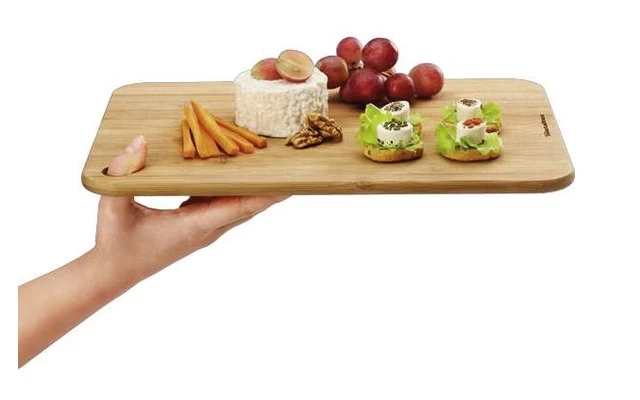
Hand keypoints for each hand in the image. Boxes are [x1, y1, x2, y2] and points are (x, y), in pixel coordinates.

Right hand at [96, 135, 287, 284]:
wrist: (113, 272)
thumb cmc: (114, 243)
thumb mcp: (112, 206)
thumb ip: (123, 174)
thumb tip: (140, 143)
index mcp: (194, 226)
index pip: (238, 208)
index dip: (265, 195)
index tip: (289, 185)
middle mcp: (206, 229)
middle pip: (247, 206)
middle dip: (270, 189)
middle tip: (293, 168)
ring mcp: (204, 230)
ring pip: (239, 207)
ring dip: (257, 189)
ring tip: (275, 167)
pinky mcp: (198, 227)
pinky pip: (225, 206)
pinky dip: (238, 192)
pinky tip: (240, 174)